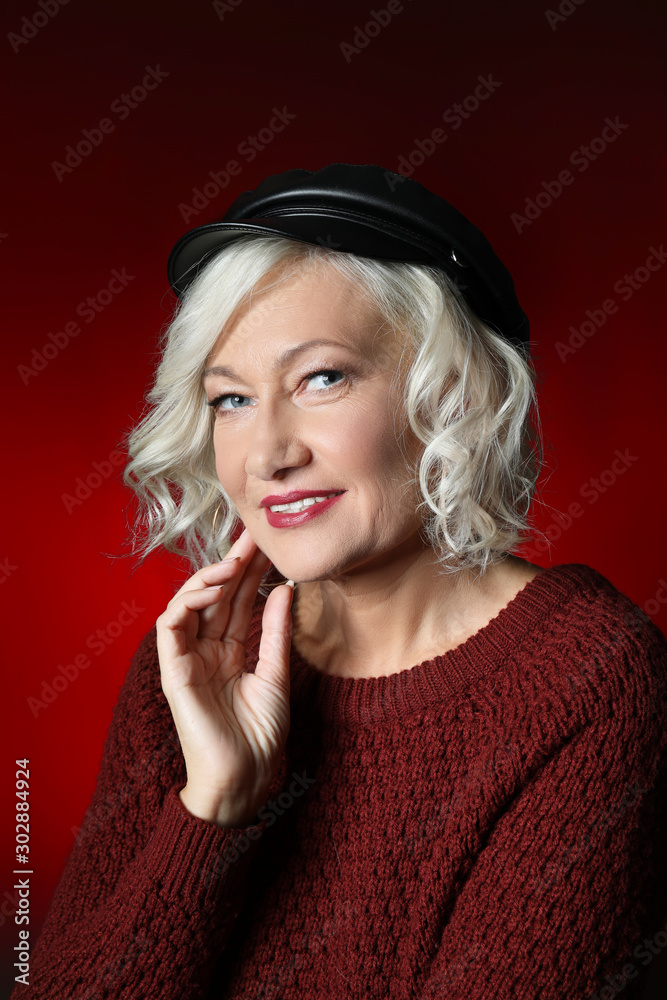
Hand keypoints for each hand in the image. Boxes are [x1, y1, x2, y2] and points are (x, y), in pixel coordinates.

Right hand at [156, 527, 293, 826]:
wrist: (246, 777)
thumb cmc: (261, 736)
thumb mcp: (277, 674)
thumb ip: (277, 631)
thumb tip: (286, 589)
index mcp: (229, 651)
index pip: (238, 602)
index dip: (250, 573)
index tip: (268, 547)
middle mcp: (206, 650)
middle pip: (216, 597)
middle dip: (233, 565)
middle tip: (252, 537)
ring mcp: (187, 659)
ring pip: (188, 604)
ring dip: (207, 578)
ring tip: (233, 563)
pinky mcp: (173, 671)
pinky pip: (170, 626)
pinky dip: (188, 603)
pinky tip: (212, 590)